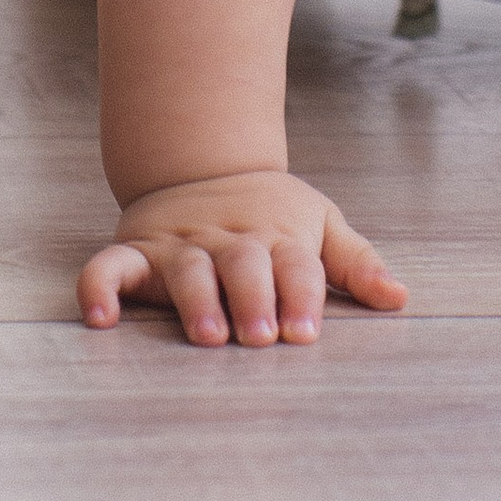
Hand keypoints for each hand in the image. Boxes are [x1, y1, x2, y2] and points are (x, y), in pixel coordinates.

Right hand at [77, 169, 407, 344]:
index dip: (300, 296)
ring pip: (187, 269)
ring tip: (209, 335)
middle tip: (260, 337)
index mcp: (276, 235)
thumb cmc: (270, 212)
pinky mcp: (137, 250)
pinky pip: (110, 266)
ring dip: (197, 301)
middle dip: (253, 299)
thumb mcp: (320, 224)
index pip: (295, 264)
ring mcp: (180, 244)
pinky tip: (100, 318)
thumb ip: (356, 263)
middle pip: (243, 264)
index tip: (304, 333)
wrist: (201, 162)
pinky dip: (100, 288)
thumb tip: (400, 298)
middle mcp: (228, 239)